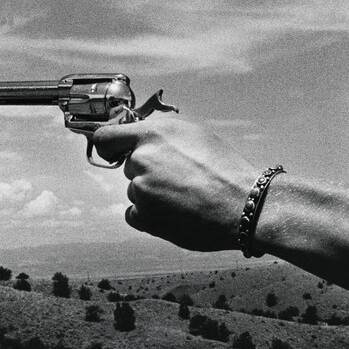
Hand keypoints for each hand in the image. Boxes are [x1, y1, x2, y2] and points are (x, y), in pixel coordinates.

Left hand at [93, 119, 257, 251]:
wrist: (242, 204)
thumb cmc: (224, 167)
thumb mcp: (194, 132)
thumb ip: (161, 131)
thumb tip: (141, 132)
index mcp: (152, 135)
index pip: (106, 138)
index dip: (108, 146)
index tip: (112, 151)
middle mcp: (142, 160)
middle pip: (130, 166)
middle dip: (148, 170)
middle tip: (178, 177)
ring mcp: (141, 190)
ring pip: (137, 190)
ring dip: (153, 193)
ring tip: (185, 196)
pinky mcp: (145, 218)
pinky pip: (136, 214)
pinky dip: (150, 214)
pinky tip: (176, 212)